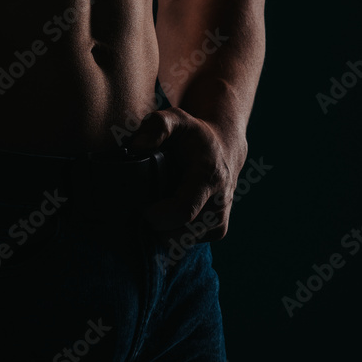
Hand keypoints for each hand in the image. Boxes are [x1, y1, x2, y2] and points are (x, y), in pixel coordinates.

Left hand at [127, 107, 246, 243]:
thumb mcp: (176, 118)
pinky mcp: (217, 231)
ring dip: (162, 232)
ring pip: (182, 243)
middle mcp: (219, 203)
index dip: (157, 217)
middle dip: (154, 227)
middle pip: (179, 235)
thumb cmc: (193, 135)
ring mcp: (219, 220)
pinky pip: (187, 243)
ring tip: (153, 211)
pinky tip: (165, 217)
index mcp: (208, 177)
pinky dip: (172, 234)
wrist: (224, 149)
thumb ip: (156, 126)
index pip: (183, 211)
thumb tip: (136, 147)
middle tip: (139, 211)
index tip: (141, 210)